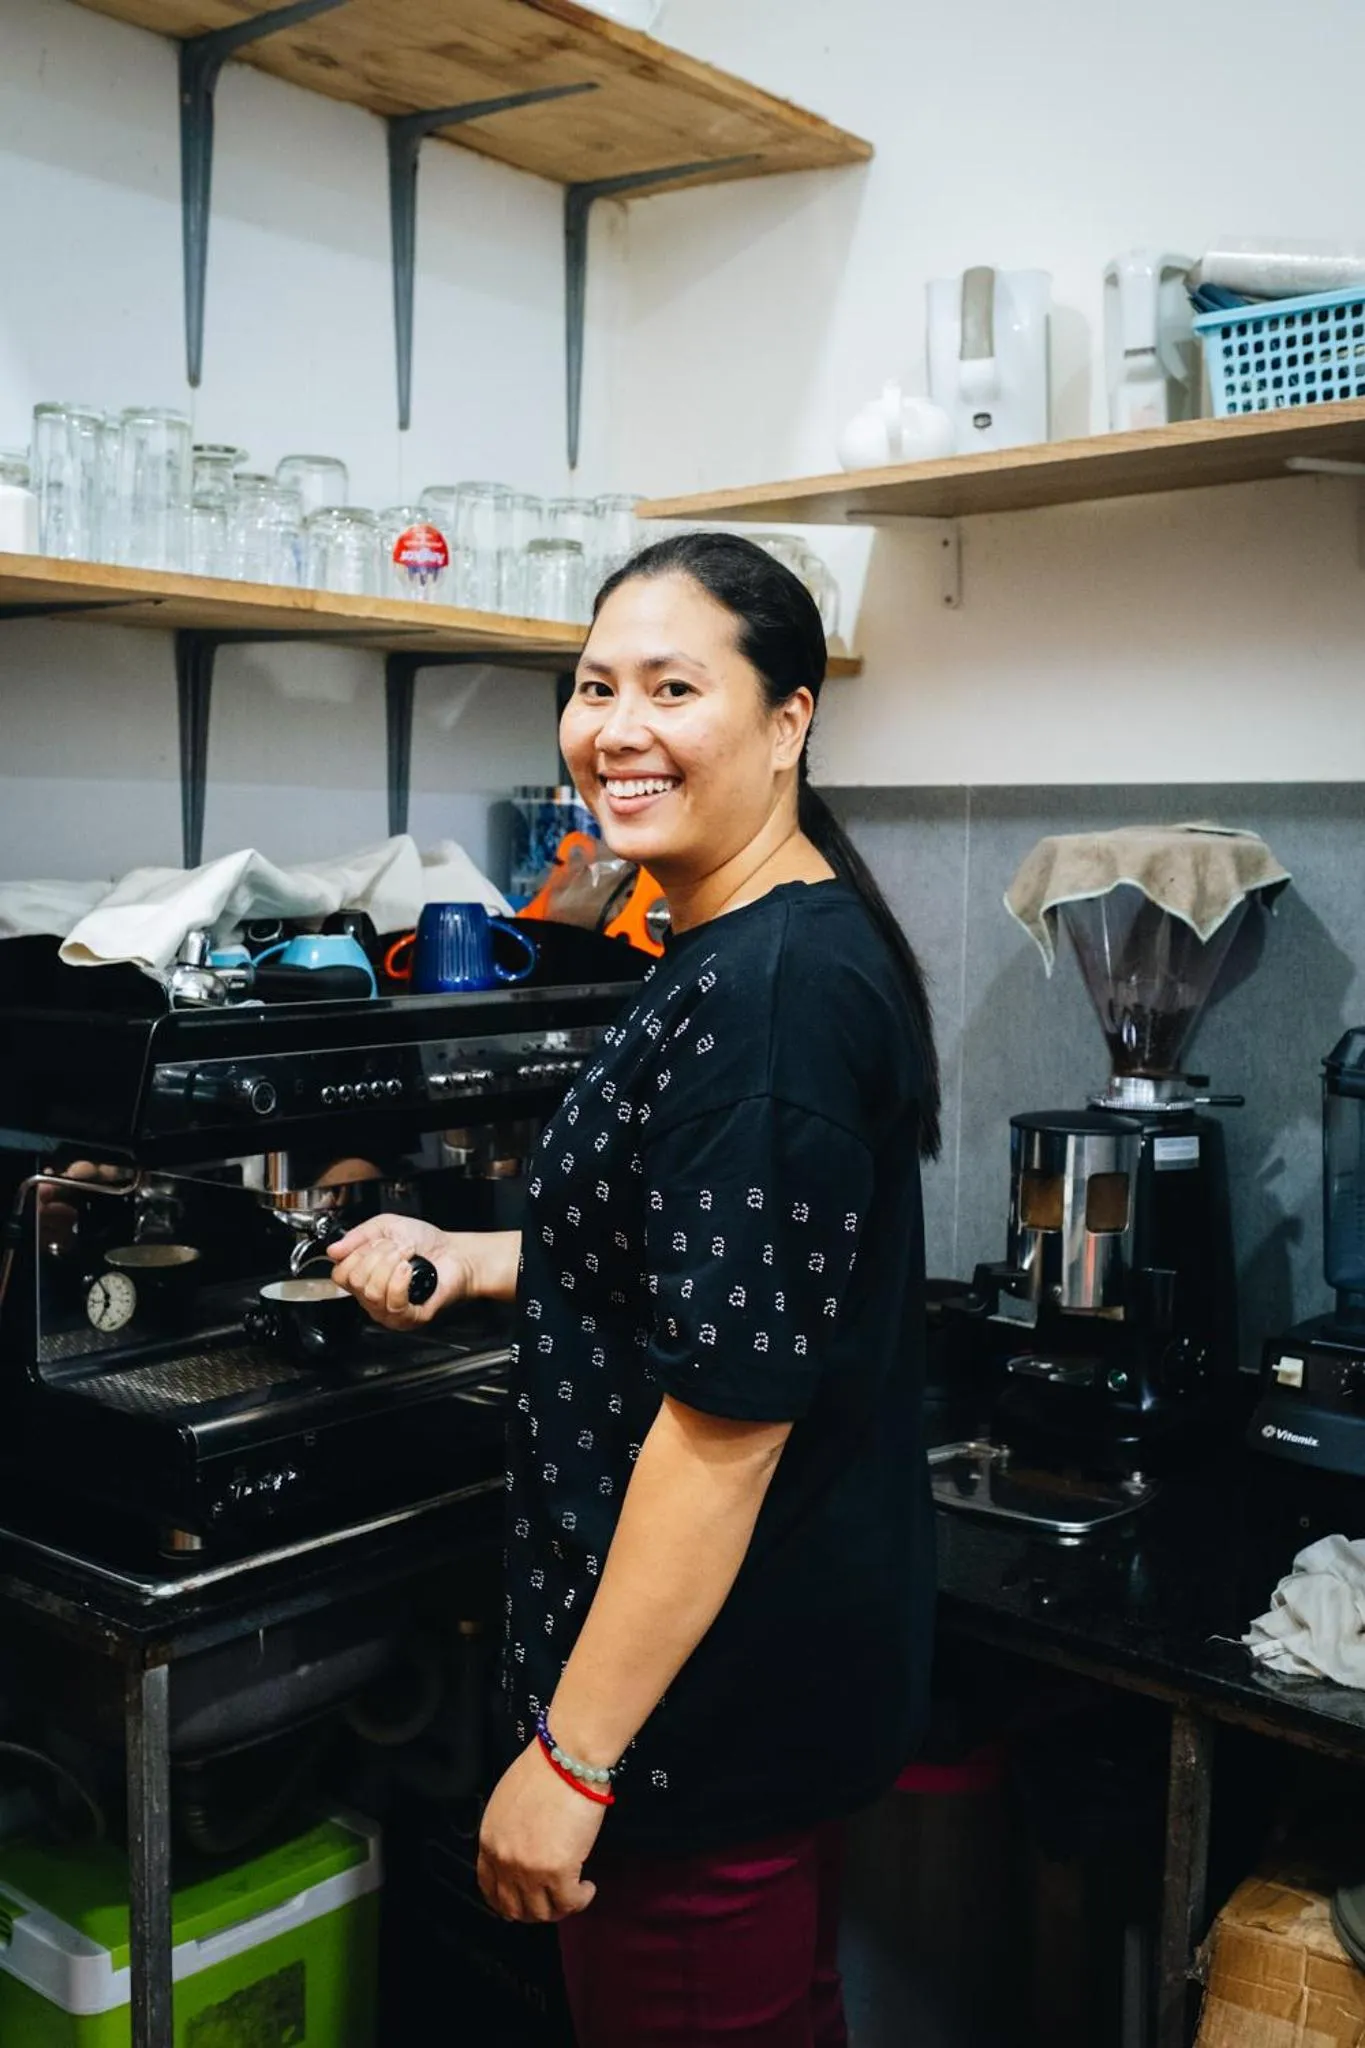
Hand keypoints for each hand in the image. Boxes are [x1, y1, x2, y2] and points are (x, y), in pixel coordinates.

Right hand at [327, 1214, 474, 1329]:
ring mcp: (389, 1310)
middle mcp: (372, 1297)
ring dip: (391, 1265)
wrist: (455, 1253)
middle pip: (355, 1281)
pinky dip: (400, 1281)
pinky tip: (408, 1270)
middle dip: (378, 1256)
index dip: (356, 1254)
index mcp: (363, 1277)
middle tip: (397, 1249)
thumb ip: (358, 1235)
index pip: (340, 1274)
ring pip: (372, 1292)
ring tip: (406, 1257)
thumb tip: (333, 1250)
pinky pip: (393, 1304)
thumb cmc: (425, 1242)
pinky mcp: (409, 1318)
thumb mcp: (386, 1227)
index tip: (377, 1243)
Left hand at [477, 1741, 603, 1922]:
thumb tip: (521, 1852)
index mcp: (490, 1842)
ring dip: (559, 1908)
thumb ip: (507, 1834)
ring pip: (543, 1912)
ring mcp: (531, 1869)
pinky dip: (580, 1900)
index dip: (507, 1902)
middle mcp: (506, 1861)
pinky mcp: (559, 1872)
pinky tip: (587, 1888)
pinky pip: (570, 1903)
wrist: (568, 1758)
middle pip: (515, 1908)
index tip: (521, 1903)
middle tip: (552, 1901)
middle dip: (535, 1910)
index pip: (490, 1889)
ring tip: (573, 1893)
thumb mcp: (507, 1803)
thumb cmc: (545, 1769)